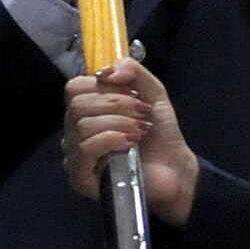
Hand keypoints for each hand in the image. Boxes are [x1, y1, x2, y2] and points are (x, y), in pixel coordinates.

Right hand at [62, 57, 198, 223]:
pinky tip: (130, 143)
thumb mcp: (151, 91)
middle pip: (78, 105)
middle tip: (142, 114)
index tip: (132, 94)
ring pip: (82, 126)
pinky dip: (111, 139)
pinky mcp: (80, 178)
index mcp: (87, 110)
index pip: (74, 88)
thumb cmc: (159, 133)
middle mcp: (74, 132)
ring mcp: (75, 156)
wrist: (175, 169)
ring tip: (140, 131)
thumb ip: (131, 70)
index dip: (104, 86)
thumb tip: (103, 72)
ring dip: (119, 123)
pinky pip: (85, 149)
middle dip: (117, 104)